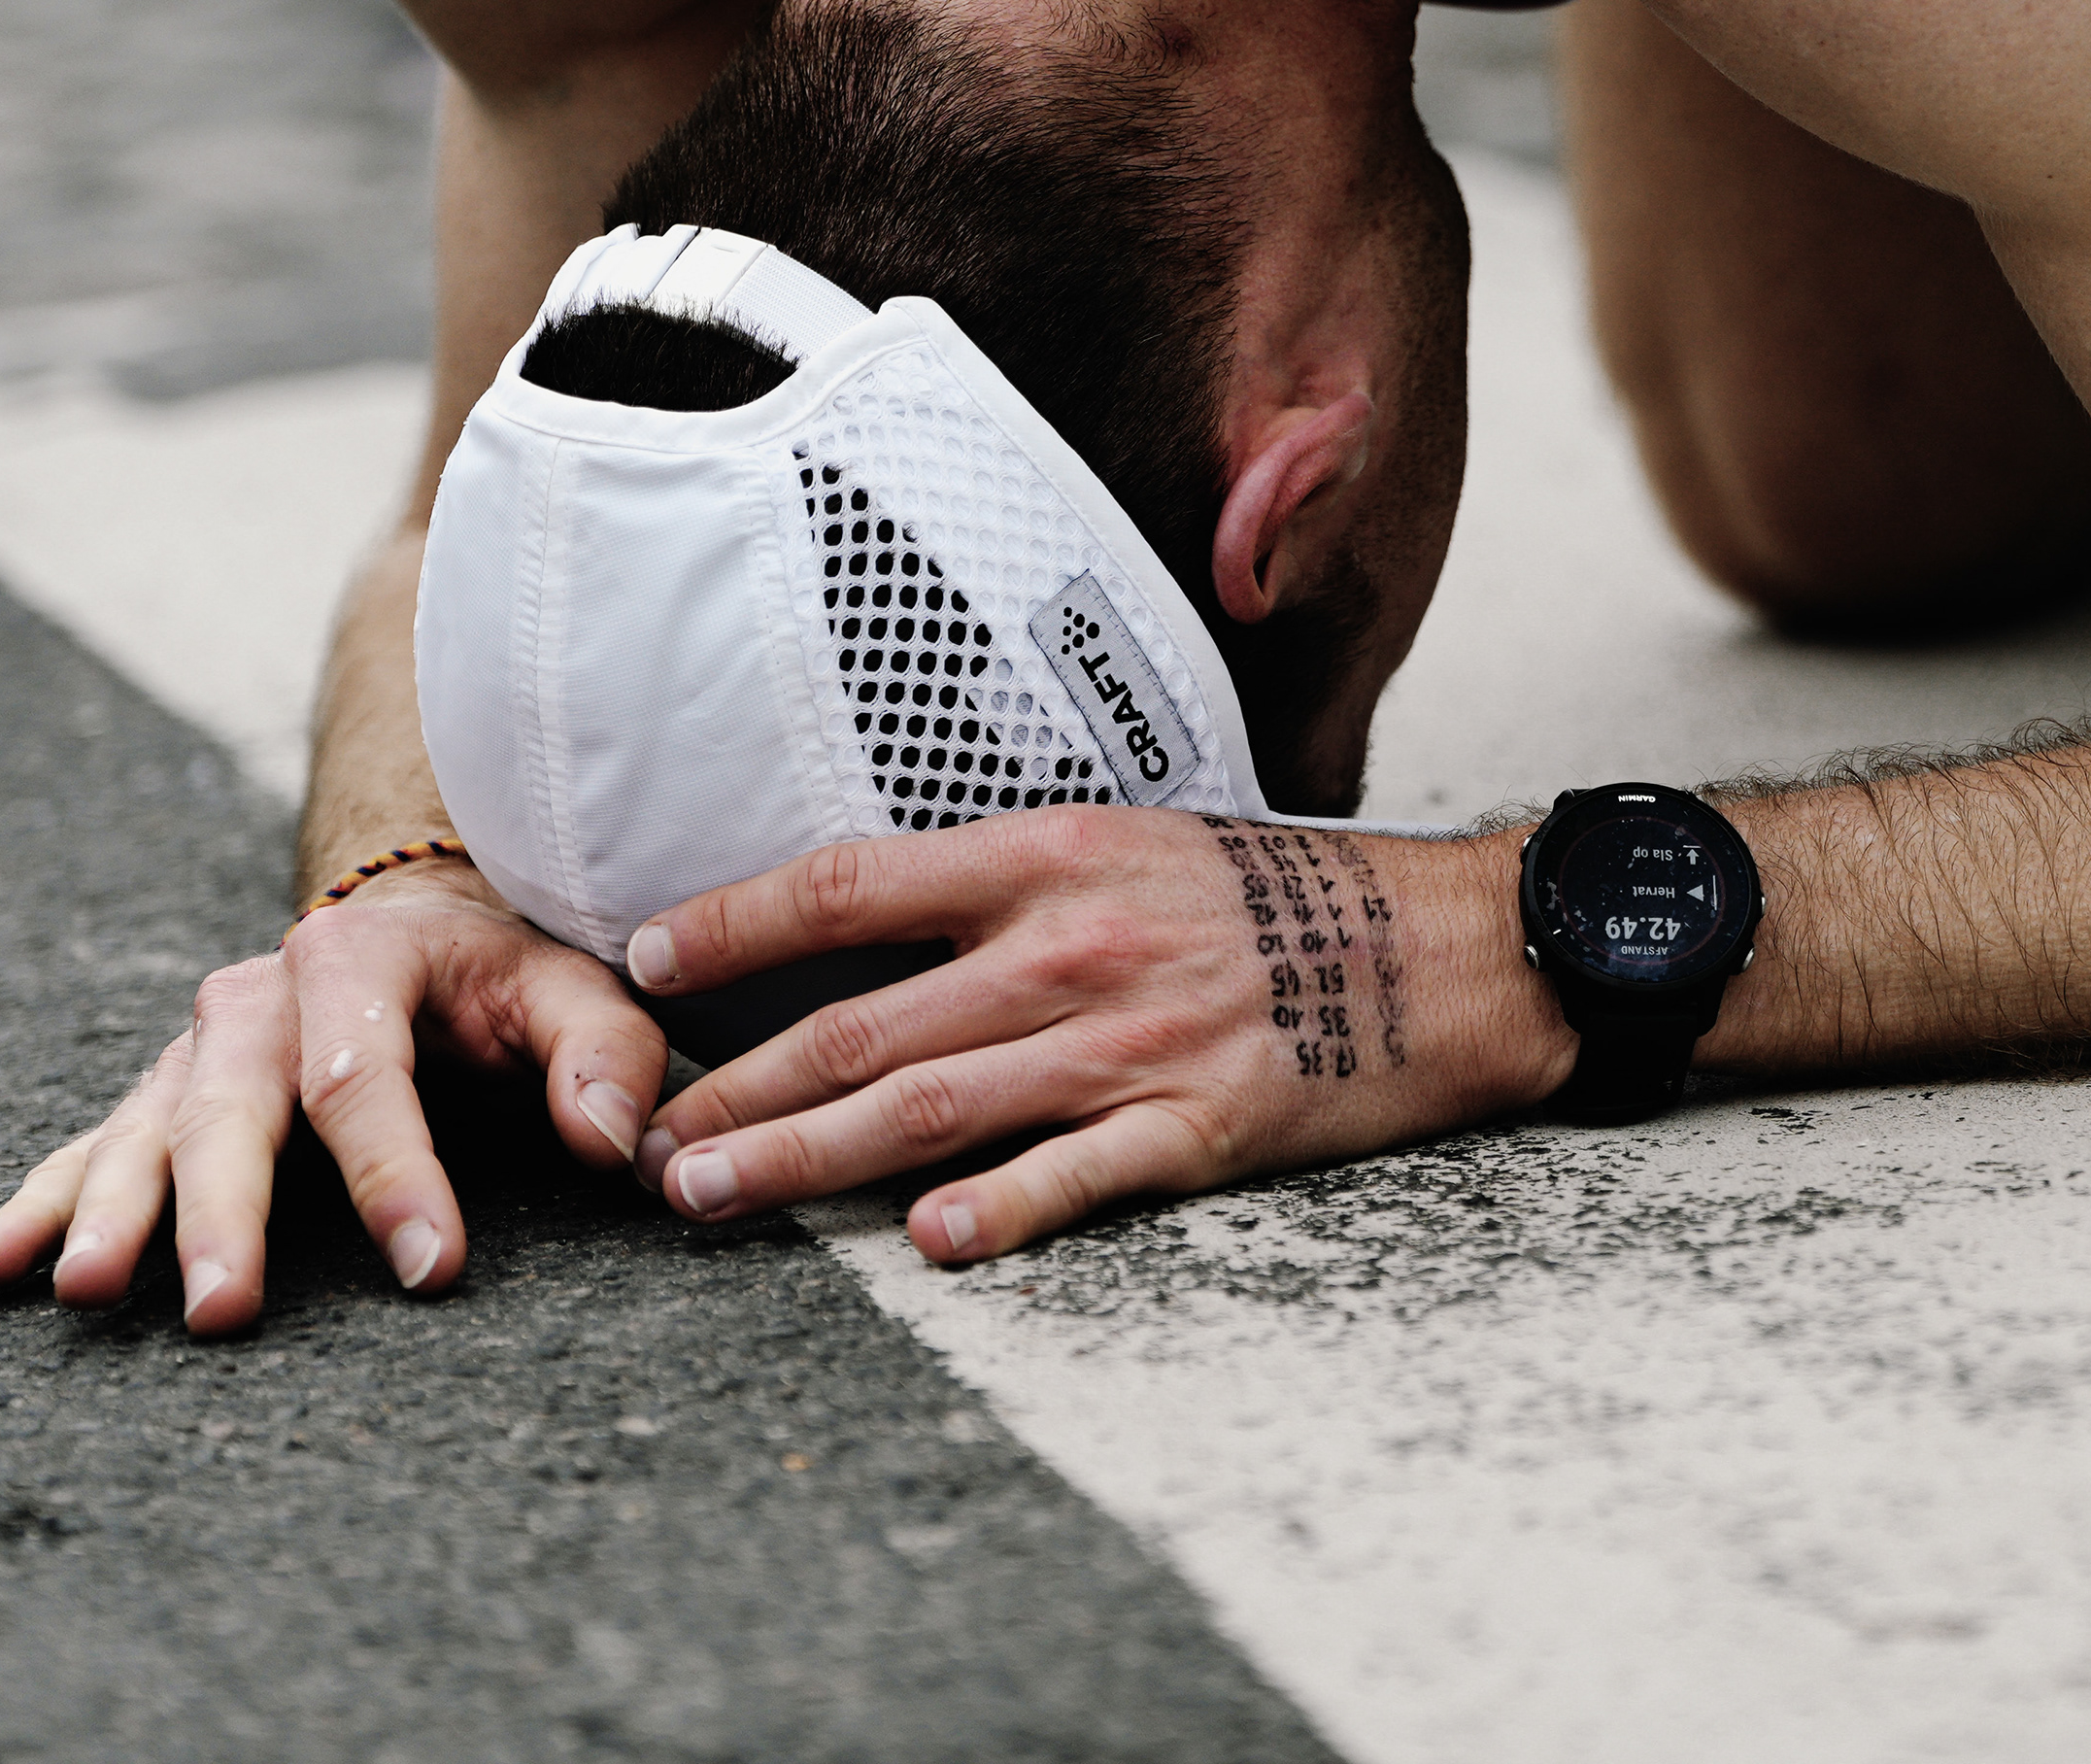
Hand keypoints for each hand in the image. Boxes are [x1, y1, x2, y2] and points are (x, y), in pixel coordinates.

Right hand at [0, 858, 668, 1334]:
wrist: (413, 924)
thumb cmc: (502, 981)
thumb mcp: (575, 990)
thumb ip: (607, 1055)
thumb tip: (609, 1142)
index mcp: (358, 959)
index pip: (367, 1075)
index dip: (398, 1175)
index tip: (432, 1270)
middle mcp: (255, 998)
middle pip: (231, 1110)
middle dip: (224, 1214)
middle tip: (224, 1309)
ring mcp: (195, 1051)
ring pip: (143, 1134)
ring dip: (109, 1215)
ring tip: (81, 1291)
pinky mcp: (160, 1097)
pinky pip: (88, 1149)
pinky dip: (41, 1205)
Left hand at [625, 808, 1570, 1263]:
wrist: (1447, 947)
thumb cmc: (1276, 898)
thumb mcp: (1135, 844)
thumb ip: (1009, 884)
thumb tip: (864, 925)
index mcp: (1052, 854)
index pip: (852, 883)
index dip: (735, 922)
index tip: (643, 959)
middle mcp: (1078, 942)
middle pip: (864, 1020)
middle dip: (737, 1087)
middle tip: (643, 1144)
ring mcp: (1137, 1037)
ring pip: (935, 1105)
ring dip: (807, 1157)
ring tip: (711, 1197)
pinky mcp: (1202, 1123)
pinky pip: (1080, 1174)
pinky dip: (1000, 1210)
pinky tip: (925, 1245)